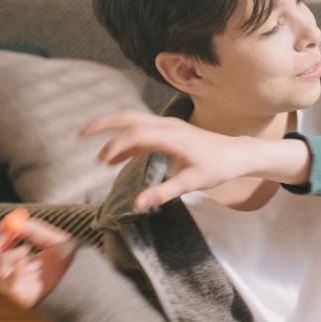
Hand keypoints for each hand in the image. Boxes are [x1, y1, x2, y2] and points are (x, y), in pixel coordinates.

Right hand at [0, 215, 75, 308]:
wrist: (82, 283)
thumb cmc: (67, 262)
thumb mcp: (53, 240)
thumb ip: (35, 230)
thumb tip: (15, 221)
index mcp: (12, 259)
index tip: (5, 225)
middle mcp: (6, 273)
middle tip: (10, 233)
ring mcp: (10, 286)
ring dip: (9, 256)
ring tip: (29, 253)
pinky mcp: (17, 296)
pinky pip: (6, 283)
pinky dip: (18, 270)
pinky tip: (33, 268)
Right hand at [81, 111, 310, 210]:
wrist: (239, 154)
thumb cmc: (219, 167)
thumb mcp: (193, 183)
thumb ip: (164, 192)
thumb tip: (138, 204)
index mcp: (171, 136)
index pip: (135, 135)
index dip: (116, 146)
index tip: (102, 162)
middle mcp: (167, 126)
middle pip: (128, 117)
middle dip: (104, 124)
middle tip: (81, 134)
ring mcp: (168, 126)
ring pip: (134, 121)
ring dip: (113, 132)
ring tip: (98, 155)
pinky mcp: (170, 131)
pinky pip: (143, 130)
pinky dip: (127, 139)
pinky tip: (118, 156)